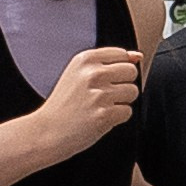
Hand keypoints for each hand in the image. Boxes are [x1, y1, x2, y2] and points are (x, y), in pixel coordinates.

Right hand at [29, 41, 140, 165]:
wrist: (47, 131)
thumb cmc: (64, 104)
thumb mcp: (78, 74)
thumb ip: (108, 62)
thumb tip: (138, 56)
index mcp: (85, 59)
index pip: (122, 54)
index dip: (118, 69)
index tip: (105, 80)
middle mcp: (93, 73)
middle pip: (131, 72)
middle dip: (123, 84)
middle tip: (105, 96)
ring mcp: (99, 94)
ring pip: (133, 92)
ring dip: (121, 102)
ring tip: (101, 107)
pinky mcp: (104, 114)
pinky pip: (127, 112)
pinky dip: (117, 118)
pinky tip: (100, 119)